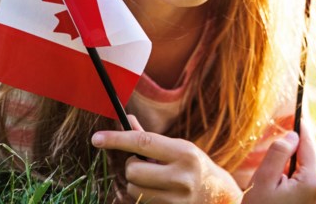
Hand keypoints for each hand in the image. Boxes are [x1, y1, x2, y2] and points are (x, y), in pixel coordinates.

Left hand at [92, 116, 243, 202]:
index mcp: (184, 153)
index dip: (117, 139)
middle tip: (144, 164)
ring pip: (133, 189)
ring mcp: (176, 199)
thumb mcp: (178, 147)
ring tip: (153, 179)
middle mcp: (181, 176)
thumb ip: (150, 137)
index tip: (96, 139)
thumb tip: (125, 119)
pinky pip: (141, 202)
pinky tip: (158, 192)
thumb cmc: (195, 165)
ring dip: (135, 182)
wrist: (219, 196)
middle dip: (131, 166)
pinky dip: (142, 195)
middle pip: (133, 170)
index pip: (143, 142)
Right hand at [242, 120, 315, 203]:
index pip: (309, 145)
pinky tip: (277, 192)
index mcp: (312, 182)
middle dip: (290, 154)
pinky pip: (303, 186)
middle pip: (306, 160)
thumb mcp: (264, 179)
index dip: (301, 128)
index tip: (297, 114)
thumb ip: (279, 153)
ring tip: (270, 183)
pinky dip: (291, 182)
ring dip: (289, 170)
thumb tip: (293, 135)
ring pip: (303, 173)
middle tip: (271, 160)